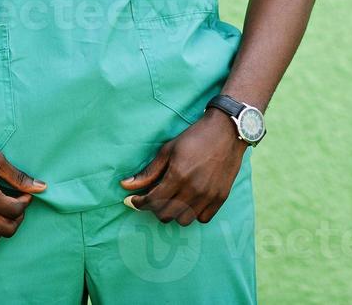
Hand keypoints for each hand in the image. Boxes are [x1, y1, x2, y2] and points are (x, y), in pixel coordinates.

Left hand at [119, 110, 247, 225]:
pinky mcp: (221, 198)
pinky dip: (193, 214)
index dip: (139, 203)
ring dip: (174, 213)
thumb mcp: (167, 150)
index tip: (133, 200)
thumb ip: (148, 172)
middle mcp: (193, 189)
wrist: (226, 132)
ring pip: (184, 220)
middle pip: (166, 215)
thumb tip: (125, 185)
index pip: (152, 201)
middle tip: (153, 198)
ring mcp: (208, 196)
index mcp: (177, 175)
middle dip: (154, 209)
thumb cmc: (194, 138)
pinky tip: (190, 202)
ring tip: (172, 200)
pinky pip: (202, 219)